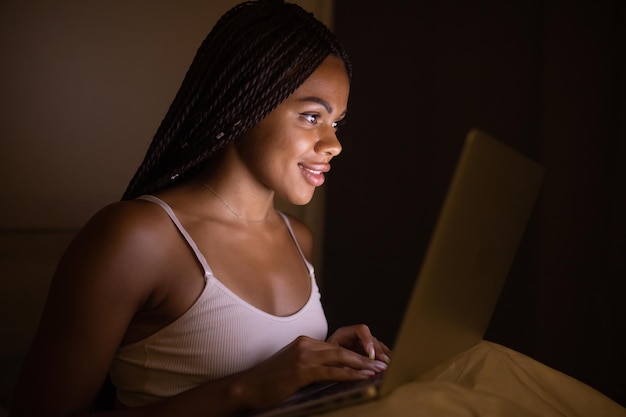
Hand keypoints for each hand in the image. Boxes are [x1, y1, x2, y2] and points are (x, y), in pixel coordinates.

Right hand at [235, 334, 387, 410]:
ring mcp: (303, 356)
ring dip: (362, 365)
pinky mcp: (301, 370)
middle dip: (364, 357)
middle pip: (342, 349)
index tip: (371, 360)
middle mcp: (306, 344)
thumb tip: (331, 372)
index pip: (336, 346)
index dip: (355, 353)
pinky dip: (349, 374)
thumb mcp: (292, 367)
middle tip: (382, 363)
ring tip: (378, 370)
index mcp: (305, 342)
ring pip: (340, 358)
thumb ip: (310, 365)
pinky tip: (361, 377)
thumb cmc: (268, 381)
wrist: (248, 386)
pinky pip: (331, 371)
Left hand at [327, 324, 391, 363]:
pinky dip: (383, 357)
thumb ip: (343, 362)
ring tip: (388, 364)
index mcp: (344, 334)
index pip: (361, 330)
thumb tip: (356, 368)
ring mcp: (361, 344)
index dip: (368, 341)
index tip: (370, 354)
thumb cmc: (323, 360)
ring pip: (376, 345)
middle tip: (382, 362)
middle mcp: (354, 337)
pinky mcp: (365, 352)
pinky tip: (388, 363)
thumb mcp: (331, 359)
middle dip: (378, 351)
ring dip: (383, 355)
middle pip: (371, 339)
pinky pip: (377, 352)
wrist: (320, 363)